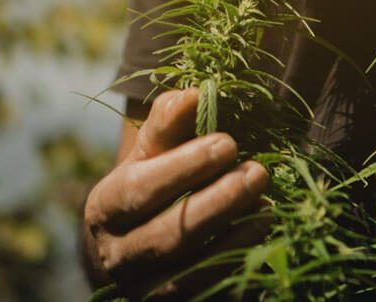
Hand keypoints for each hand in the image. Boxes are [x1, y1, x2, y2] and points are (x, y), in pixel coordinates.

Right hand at [82, 88, 269, 298]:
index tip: (229, 143)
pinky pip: (208, 291)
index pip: (140, 190)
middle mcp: (118, 255)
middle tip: (258, 172)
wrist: (140, 249)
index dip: (185, 166)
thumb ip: (170, 123)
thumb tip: (195, 93)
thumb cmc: (153, 185)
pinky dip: (237, 264)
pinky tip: (263, 236)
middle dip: (217, 203)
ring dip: (234, 236)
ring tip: (268, 205)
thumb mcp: (152, 153)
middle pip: (167, 235)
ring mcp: (144, 288)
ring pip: (189, 270)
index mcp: (106, 207)